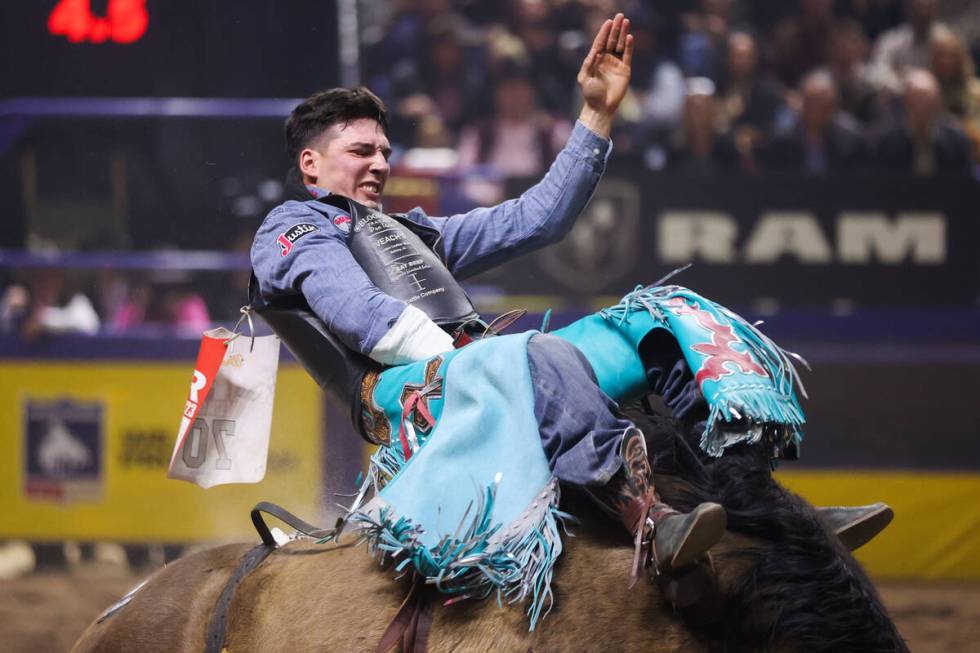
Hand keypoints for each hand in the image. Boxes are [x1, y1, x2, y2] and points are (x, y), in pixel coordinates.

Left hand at [577, 13, 633, 137]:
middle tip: (620, 16)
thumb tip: (594, 51)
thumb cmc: (590, 94)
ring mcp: (616, 64)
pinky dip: (629, 47)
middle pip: (612, 40)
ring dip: (623, 33)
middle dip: (615, 28)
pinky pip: (628, 56)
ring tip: (626, 21)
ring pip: (620, 45)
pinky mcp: (625, 70)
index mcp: (596, 60)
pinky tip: (629, 37)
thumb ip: (588, 64)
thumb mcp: (584, 78)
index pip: (601, 42)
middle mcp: (607, 60)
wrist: (600, 107)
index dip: (604, 32)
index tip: (608, 22)